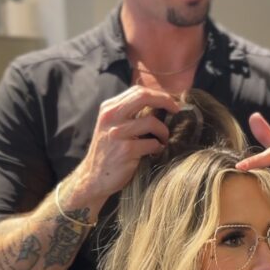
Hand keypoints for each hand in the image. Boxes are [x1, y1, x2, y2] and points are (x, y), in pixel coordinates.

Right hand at [72, 86, 179, 203]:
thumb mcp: (113, 126)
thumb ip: (129, 114)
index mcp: (109, 108)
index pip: (138, 91)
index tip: (171, 102)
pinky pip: (152, 143)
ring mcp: (117, 134)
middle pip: (144, 97)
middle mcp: (111, 117)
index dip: (158, 94)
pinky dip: (158, 147)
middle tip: (176, 110)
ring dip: (163, 131)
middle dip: (165, 101)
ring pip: (151, 122)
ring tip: (163, 139)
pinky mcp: (125, 151)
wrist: (93, 178)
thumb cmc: (109, 151)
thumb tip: (158, 104)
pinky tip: (155, 152)